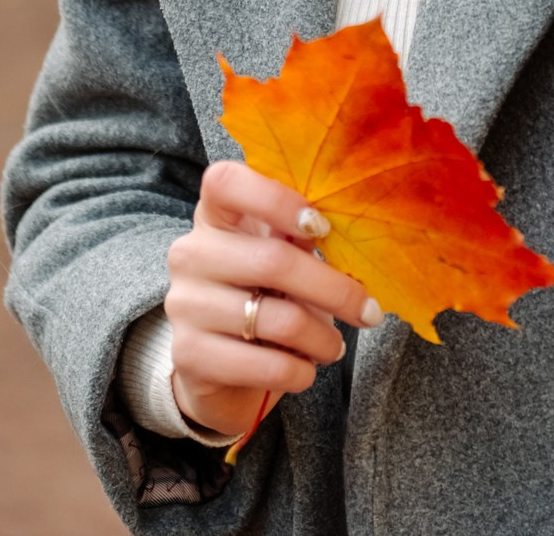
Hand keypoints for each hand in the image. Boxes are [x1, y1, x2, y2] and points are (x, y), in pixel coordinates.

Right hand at [165, 160, 381, 439]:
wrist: (217, 367)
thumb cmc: (261, 294)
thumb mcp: (279, 254)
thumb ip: (300, 236)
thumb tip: (353, 235)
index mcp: (214, 215)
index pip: (226, 181)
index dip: (276, 198)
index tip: (322, 227)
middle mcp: (191, 253)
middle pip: (273, 260)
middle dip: (335, 290)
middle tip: (368, 311)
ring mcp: (184, 303)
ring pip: (277, 319)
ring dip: (322, 338)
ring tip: (336, 347)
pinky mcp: (188, 354)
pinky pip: (263, 365)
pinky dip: (298, 371)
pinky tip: (307, 370)